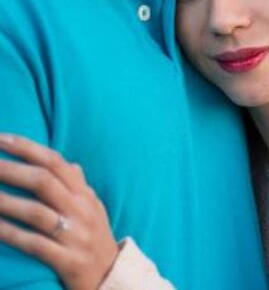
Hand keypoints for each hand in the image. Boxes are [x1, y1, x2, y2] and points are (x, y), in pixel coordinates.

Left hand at [0, 134, 118, 289]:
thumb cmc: (96, 239)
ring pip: (36, 212)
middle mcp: (81, 210)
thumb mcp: (94, 209)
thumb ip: (79, 186)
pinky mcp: (67, 260)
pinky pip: (34, 244)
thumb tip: (68, 163)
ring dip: (5, 202)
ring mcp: (75, 235)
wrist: (112, 278)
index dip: (28, 148)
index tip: (2, 138)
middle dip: (10, 170)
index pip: (56, 163)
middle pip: (44, 182)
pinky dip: (10, 235)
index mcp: (85, 195)